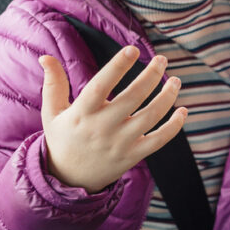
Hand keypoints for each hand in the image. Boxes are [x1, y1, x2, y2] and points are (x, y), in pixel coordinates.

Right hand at [39, 47, 187, 192]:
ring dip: (167, 97)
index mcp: (82, 113)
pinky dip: (174, 126)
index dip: (117, 66)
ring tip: (176, 80)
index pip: (101, 85)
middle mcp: (102, 127)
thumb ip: (53, 84)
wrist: (69, 180)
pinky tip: (183, 110)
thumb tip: (46, 56)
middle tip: (162, 59)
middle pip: (133, 97)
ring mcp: (120, 142)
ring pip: (151, 116)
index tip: (133, 49)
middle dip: (151, 75)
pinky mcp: (133, 155)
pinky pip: (159, 140)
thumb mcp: (51, 112)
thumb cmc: (63, 138)